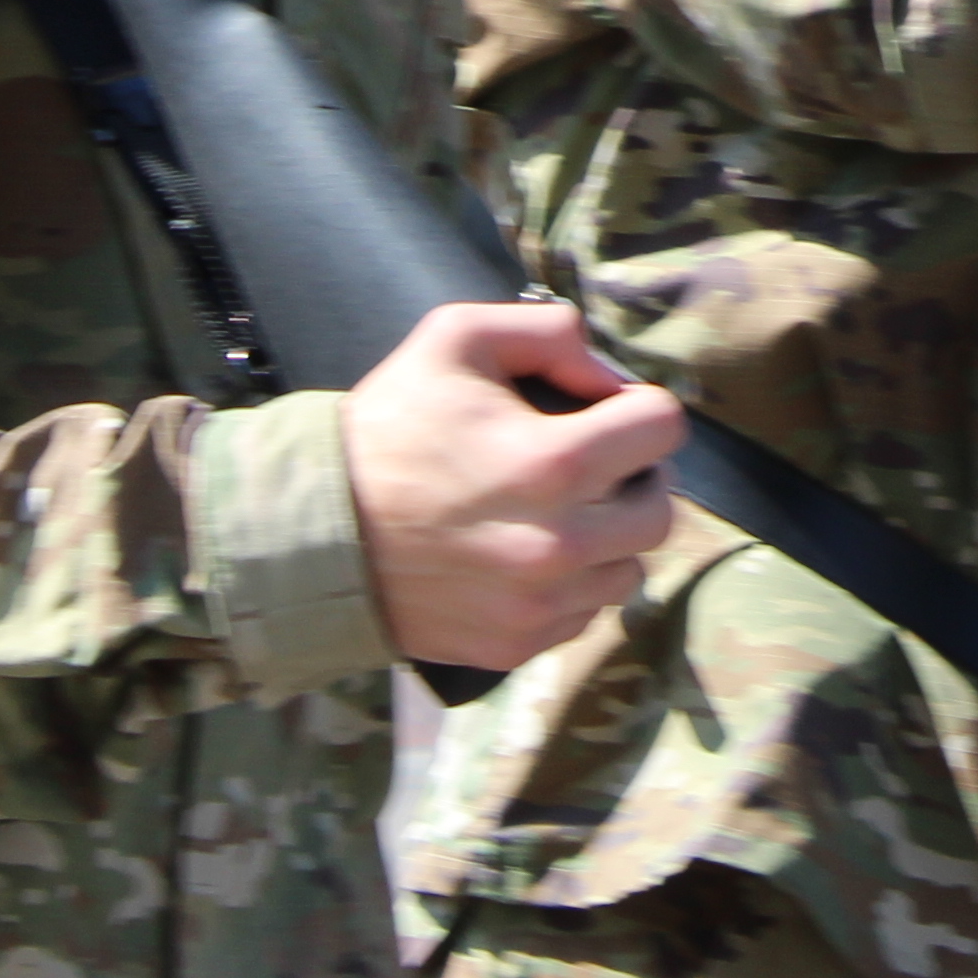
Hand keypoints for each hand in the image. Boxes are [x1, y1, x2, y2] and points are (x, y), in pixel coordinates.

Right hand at [338, 297, 685, 669]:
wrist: (313, 535)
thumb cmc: (388, 428)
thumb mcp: (455, 338)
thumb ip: (548, 331)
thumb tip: (605, 375)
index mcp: (554, 463)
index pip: (663, 429)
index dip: (639, 409)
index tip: (605, 413)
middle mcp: (559, 544)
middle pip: (660, 512)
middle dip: (634, 479)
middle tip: (592, 466)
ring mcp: (539, 605)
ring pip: (627, 571)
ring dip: (607, 539)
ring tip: (557, 514)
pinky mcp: (516, 646)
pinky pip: (583, 616)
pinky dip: (570, 587)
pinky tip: (525, 557)